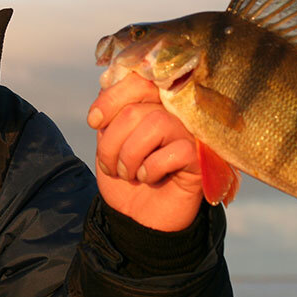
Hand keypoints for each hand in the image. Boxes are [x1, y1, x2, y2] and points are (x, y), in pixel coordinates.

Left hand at [87, 72, 203, 230]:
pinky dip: (151, 168)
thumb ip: (112, 112)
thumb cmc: (125, 174)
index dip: (110, 99)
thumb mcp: (109, 141)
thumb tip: (107, 86)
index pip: (136, 79)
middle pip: (137, 107)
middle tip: (110, 164)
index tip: (94, 122)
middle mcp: (176, 112)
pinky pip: (175, 151)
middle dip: (112, 140)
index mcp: (153, 102)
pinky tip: (149, 179)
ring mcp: (191, 133)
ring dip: (129, 156)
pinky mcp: (202, 158)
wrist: (137, 217)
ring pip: (154, 124)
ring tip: (128, 174)